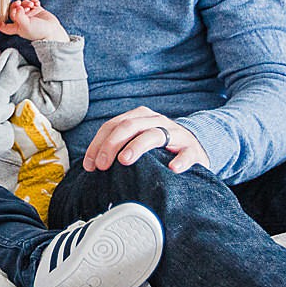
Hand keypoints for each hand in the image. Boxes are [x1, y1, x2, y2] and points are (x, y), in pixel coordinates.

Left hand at [0, 0, 66, 41]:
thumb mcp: (26, 26)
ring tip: (31, 5)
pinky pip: (33, 3)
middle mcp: (22, 21)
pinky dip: (33, 1)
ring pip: (23, 5)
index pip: (4, 26)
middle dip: (16, 6)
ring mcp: (30, 16)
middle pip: (13, 11)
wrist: (53, 32)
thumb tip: (17, 7)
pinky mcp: (38, 11)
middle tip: (20, 4)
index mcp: (16, 27)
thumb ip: (19, 17)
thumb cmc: (39, 32)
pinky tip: (36, 3)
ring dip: (26, 2)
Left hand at [82, 106, 209, 173]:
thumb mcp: (138, 141)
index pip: (113, 125)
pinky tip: (172, 168)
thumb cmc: (160, 148)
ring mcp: (175, 134)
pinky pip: (186, 153)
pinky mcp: (192, 149)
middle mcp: (156, 121)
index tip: (90, 165)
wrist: (195, 147)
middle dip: (111, 145)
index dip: (98, 144)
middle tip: (102, 165)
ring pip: (154, 134)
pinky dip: (179, 160)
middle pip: (129, 126)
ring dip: (137, 147)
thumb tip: (92, 165)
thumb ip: (118, 147)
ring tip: (124, 161)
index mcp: (140, 117)